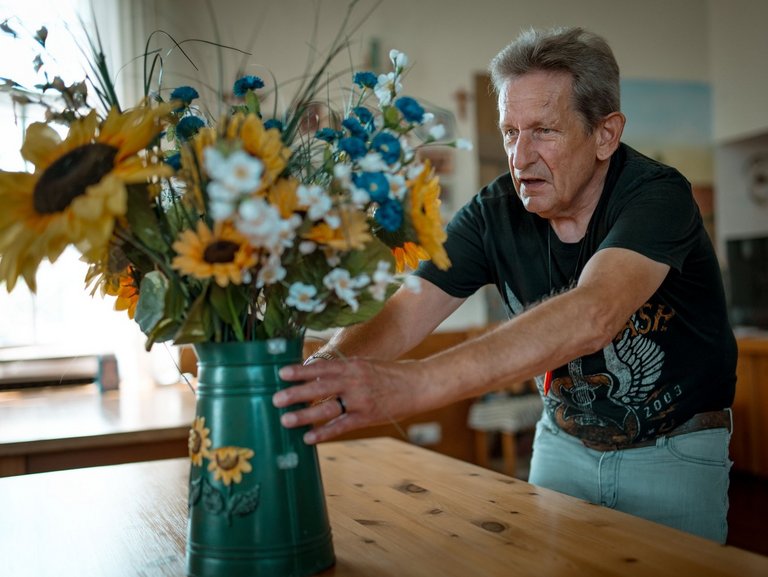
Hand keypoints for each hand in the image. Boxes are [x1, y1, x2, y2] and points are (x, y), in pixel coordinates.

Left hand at [272, 358, 417, 443]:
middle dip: (296, 393)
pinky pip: (341, 426)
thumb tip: (316, 374)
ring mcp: (360, 400)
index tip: (281, 372)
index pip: (321, 367)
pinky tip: (308, 438)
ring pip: (327, 407)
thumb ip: (343, 369)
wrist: (417, 385)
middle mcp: (354, 381)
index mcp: (352, 365)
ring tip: (285, 419)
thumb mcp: (365, 364)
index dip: (300, 370)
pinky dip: (324, 432)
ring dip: (304, 414)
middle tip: (275, 398)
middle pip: (319, 387)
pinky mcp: (366, 417)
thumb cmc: (389, 374)